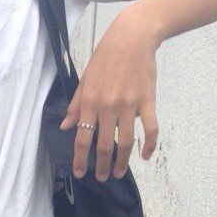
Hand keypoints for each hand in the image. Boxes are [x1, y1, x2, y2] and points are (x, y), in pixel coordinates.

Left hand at [58, 9, 159, 179]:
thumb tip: (65, 127)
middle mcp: (107, 107)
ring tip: (119, 172)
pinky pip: (150, 129)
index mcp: (90, 102)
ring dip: (122, 161)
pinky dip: (149, 146)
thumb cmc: (105, 57)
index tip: (81, 174)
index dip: (80, 159)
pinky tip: (144, 156)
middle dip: (101, 165)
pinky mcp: (147, 101)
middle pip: (104, 145)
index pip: (82, 138)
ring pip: (126, 141)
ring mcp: (128, 105)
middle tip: (102, 177)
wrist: (132, 38)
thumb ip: (76, 105)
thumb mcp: (85, 79)